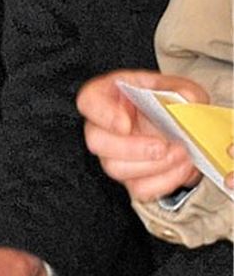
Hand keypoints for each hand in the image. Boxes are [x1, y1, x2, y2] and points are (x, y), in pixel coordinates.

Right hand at [77, 70, 206, 201]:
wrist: (184, 127)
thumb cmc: (171, 102)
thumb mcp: (180, 88)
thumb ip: (183, 91)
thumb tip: (186, 100)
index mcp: (110, 95)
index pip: (89, 101)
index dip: (103, 114)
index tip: (125, 124)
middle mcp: (105, 126)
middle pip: (98, 141)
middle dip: (132, 148)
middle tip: (161, 146)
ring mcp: (115, 154)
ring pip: (116, 168)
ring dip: (153, 166)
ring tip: (181, 154)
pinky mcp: (131, 177)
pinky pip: (139, 187)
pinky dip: (164, 181)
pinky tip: (181, 168)